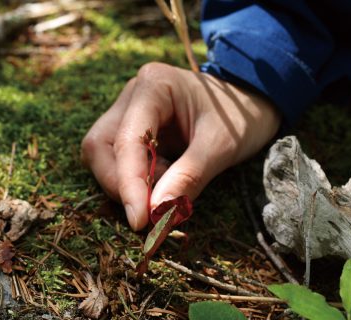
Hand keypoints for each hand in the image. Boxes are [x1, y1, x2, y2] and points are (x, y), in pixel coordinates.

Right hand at [81, 62, 280, 230]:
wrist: (252, 102)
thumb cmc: (241, 116)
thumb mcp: (222, 146)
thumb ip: (188, 177)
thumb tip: (157, 213)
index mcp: (154, 85)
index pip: (127, 139)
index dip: (129, 182)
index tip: (140, 219)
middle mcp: (132, 96)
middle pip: (99, 146)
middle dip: (119, 183)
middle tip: (149, 209)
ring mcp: (129, 112)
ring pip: (102, 155)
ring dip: (125, 184)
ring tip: (163, 189)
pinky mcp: (133, 129)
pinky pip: (118, 160)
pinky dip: (135, 180)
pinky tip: (163, 181)